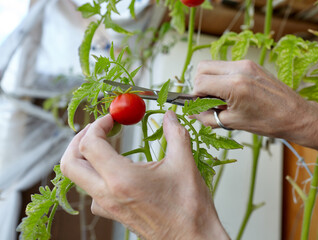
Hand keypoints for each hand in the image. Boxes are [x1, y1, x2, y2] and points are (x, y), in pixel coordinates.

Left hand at [60, 111, 228, 239]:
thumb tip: (169, 116)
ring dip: (86, 157)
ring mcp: (108, 207)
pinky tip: (114, 170)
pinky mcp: (113, 214)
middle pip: (70, 163)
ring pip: (79, 179)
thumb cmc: (188, 207)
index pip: (90, 144)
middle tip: (97, 129)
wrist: (192, 239)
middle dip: (78, 140)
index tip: (112, 117)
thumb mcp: (183, 163)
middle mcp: (107, 194)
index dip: (98, 125)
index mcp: (121, 179)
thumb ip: (175, 134)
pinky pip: (92, 192)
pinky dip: (96, 175)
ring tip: (104, 144)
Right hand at [193, 60, 317, 141]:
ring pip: (214, 65)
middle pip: (202, 67)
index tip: (199, 106)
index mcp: (234, 85)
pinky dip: (222, 77)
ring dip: (210, 80)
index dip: (195, 96)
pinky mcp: (251, 64)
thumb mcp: (233, 123)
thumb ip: (207, 117)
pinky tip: (231, 94)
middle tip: (208, 101)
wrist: (295, 116)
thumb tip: (191, 113)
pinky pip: (227, 66)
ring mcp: (246, 64)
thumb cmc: (269, 122)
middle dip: (200, 84)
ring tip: (220, 98)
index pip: (199, 82)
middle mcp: (239, 69)